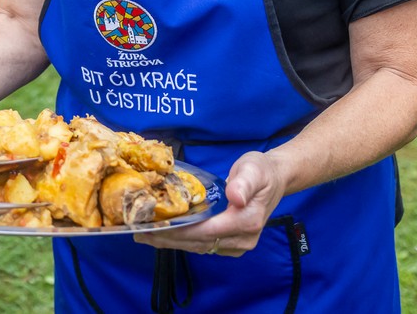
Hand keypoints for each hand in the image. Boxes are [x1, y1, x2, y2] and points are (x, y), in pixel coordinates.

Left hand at [134, 152, 285, 256]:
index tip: (156, 228)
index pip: (206, 231)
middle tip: (141, 233)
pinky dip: (184, 241)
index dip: (180, 232)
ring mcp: (238, 244)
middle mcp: (243, 239)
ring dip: (173, 242)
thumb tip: (234, 197)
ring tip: (147, 235)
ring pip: (200, 247)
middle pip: (199, 243)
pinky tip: (166, 235)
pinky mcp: (232, 244)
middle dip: (169, 239)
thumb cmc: (261, 171)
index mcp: (247, 221)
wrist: (275, 179)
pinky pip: (204, 245)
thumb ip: (243, 183)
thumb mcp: (253, 169)